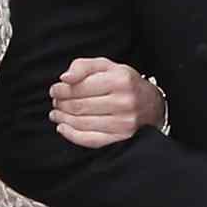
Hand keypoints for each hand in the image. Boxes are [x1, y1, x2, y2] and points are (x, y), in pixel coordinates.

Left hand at [49, 58, 164, 146]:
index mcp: (120, 80)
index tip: (54, 90)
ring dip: (63, 119)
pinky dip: (72, 135)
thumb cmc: (124, 83)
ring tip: (56, 114)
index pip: (81, 87)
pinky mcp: (122, 139)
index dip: (62, 89)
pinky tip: (63, 128)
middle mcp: (124, 102)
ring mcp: (124, 123)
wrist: (152, 105)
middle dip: (61, 104)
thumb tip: (64, 78)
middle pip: (80, 106)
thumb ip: (83, 66)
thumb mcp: (107, 66)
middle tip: (55, 102)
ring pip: (82, 123)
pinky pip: (90, 140)